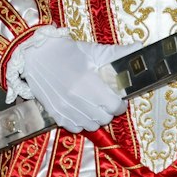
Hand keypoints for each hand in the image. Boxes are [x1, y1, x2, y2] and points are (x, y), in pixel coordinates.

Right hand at [10, 30, 125, 132]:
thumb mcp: (93, 51)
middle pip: (105, 118)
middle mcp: (76, 99)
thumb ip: (118, 54)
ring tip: (94, 105)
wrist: (36, 55)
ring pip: (91, 126)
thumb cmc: (67, 52)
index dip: (120, 103)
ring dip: (96, 117)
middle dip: (109, 110)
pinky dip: (82, 122)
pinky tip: (82, 111)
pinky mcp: (55, 114)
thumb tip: (140, 47)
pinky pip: (76, 128)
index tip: (118, 97)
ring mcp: (64, 109)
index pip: (114, 106)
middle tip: (106, 100)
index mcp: (88, 82)